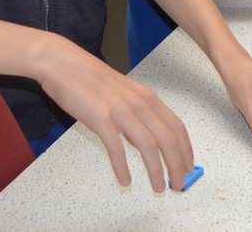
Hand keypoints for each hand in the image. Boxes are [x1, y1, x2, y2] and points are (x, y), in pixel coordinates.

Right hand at [35, 35, 192, 191]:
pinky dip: (123, 167)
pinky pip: (116, 148)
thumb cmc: (90, 78)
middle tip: (179, 185)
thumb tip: (148, 140)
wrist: (62, 63)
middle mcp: (138, 103)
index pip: (176, 126)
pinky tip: (126, 181)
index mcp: (146, 96)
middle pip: (168, 138)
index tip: (189, 166)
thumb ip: (137, 113)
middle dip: (177, 165)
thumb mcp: (123, 92)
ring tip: (159, 188)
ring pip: (148, 145)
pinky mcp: (100, 118)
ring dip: (156, 170)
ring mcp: (120, 110)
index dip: (186, 149)